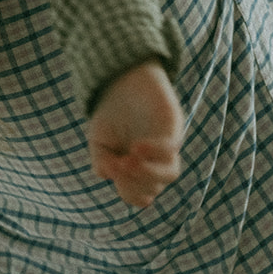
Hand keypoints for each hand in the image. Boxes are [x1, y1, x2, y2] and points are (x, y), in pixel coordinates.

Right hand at [86, 59, 184, 207]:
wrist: (123, 79)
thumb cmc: (111, 112)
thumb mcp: (98, 141)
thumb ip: (101, 161)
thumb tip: (108, 176)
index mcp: (138, 168)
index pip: (139, 194)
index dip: (128, 192)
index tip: (113, 171)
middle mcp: (155, 160)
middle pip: (154, 187)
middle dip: (134, 183)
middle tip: (119, 165)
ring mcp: (166, 144)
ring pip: (171, 173)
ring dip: (149, 174)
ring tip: (128, 160)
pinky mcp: (174, 125)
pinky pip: (172, 146)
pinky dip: (156, 151)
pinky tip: (137, 146)